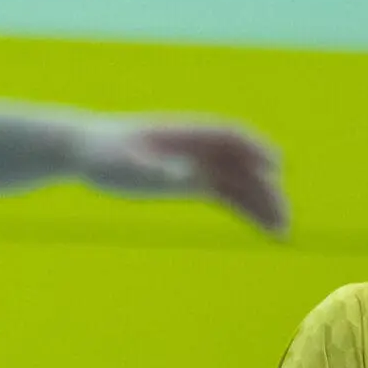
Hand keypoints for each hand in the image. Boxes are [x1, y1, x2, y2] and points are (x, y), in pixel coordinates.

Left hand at [68, 118, 288, 235]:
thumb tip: (183, 173)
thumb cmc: (100, 153)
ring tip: (282, 234)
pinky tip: (264, 227)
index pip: (230, 136)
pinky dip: (248, 210)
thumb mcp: (122, 162)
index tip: (275, 167)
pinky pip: (229, 196)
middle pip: (244, 166)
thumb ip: (152, 168)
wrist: (85, 150)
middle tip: (283, 222)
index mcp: (185, 134)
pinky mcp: (192, 182)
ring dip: (263, 205)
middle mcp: (199, 148)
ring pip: (241, 184)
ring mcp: (198, 165)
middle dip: (266, 191)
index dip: (256, 149)